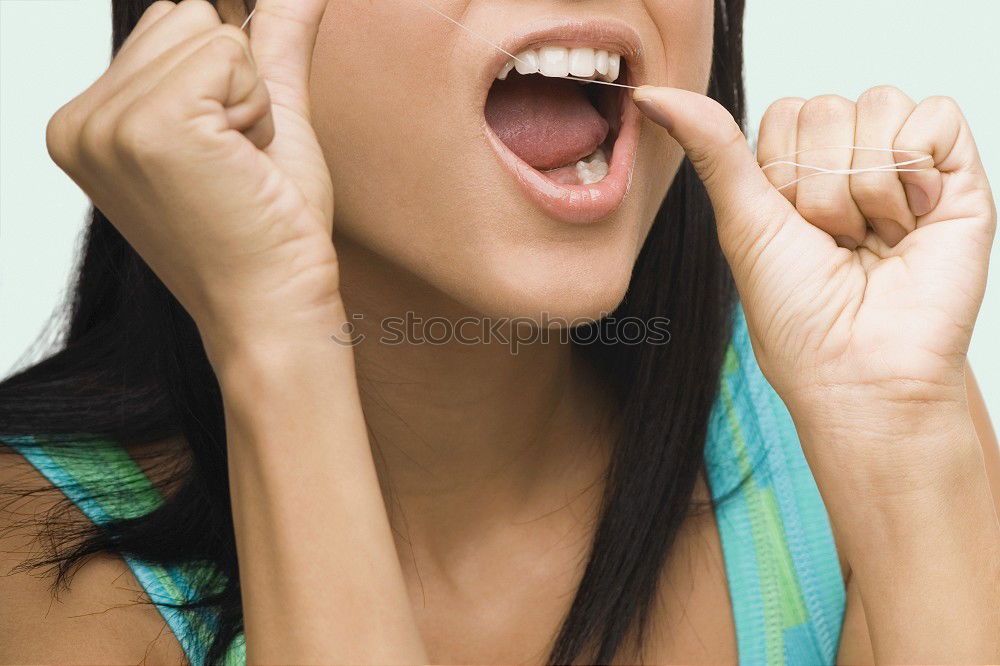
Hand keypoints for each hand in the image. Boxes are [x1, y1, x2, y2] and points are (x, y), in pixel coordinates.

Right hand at [44, 0, 336, 354]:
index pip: (170, 23)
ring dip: (248, 97)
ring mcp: (105, 124)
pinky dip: (257, 108)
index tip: (223, 156)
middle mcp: (78, 120)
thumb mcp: (266, 114)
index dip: (225, 82)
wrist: (276, 305)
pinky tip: (242, 166)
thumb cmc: (271, 228)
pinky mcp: (148, 127)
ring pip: (210, 28)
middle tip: (234, 164)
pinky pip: (231, 53)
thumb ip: (273, 37)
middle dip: (235, 83)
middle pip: (185, 13)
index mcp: (88, 121)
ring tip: (236, 167)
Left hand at [633, 86, 995, 491]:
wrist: (860, 370)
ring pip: (877, 106)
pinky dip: (914, 171)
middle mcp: (849, 166)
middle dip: (821, 185)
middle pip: (826, 108)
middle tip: (836, 242)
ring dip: (865, 186)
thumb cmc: (798, 315)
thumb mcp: (742, 222)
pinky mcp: (958, 176)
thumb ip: (711, 147)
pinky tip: (912, 221)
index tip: (791, 227)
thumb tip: (651, 93)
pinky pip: (935, 115)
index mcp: (797, 177)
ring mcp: (904, 169)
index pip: (785, 113)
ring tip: (874, 239)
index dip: (781, 169)